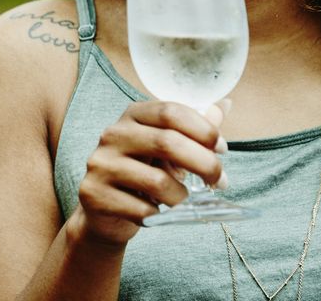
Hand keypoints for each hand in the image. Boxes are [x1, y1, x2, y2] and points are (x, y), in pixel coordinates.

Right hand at [67, 99, 228, 247]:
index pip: (170, 111)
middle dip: (204, 163)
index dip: (202, 129)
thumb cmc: (142, 173)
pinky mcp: (94, 195)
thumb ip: (193, 127)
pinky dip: (158, 215)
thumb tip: (225, 104)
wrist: (103, 212)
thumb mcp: (166, 147)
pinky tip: (157, 213)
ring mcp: (100, 164)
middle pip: (167, 142)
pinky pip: (142, 209)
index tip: (221, 148)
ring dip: (181, 196)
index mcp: (132, 116)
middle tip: (219, 180)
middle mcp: (112, 135)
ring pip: (157, 181)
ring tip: (182, 200)